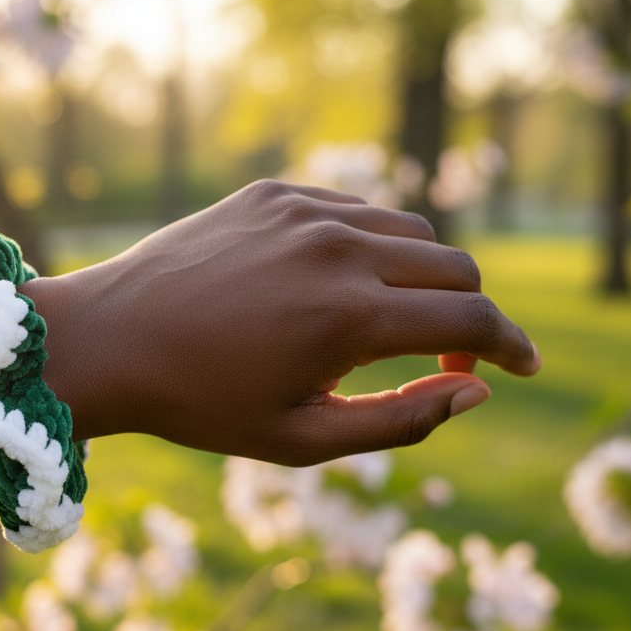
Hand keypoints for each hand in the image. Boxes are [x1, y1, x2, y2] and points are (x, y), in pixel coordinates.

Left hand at [27, 180, 539, 465]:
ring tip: (382, 324)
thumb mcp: (301, 439)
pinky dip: (368, 244)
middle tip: (442, 360)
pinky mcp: (272, 191)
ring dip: (420, 276)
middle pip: (454, 266)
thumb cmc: (198, 403)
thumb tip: (477, 390)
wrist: (105, 340)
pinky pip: (353, 208)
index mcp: (350, 316)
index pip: (472, 318)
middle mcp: (337, 248)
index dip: (512, 346)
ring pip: (408, 230)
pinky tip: (335, 284)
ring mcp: (303, 210)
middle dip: (469, 315)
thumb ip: (403, 420)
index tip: (525, 366)